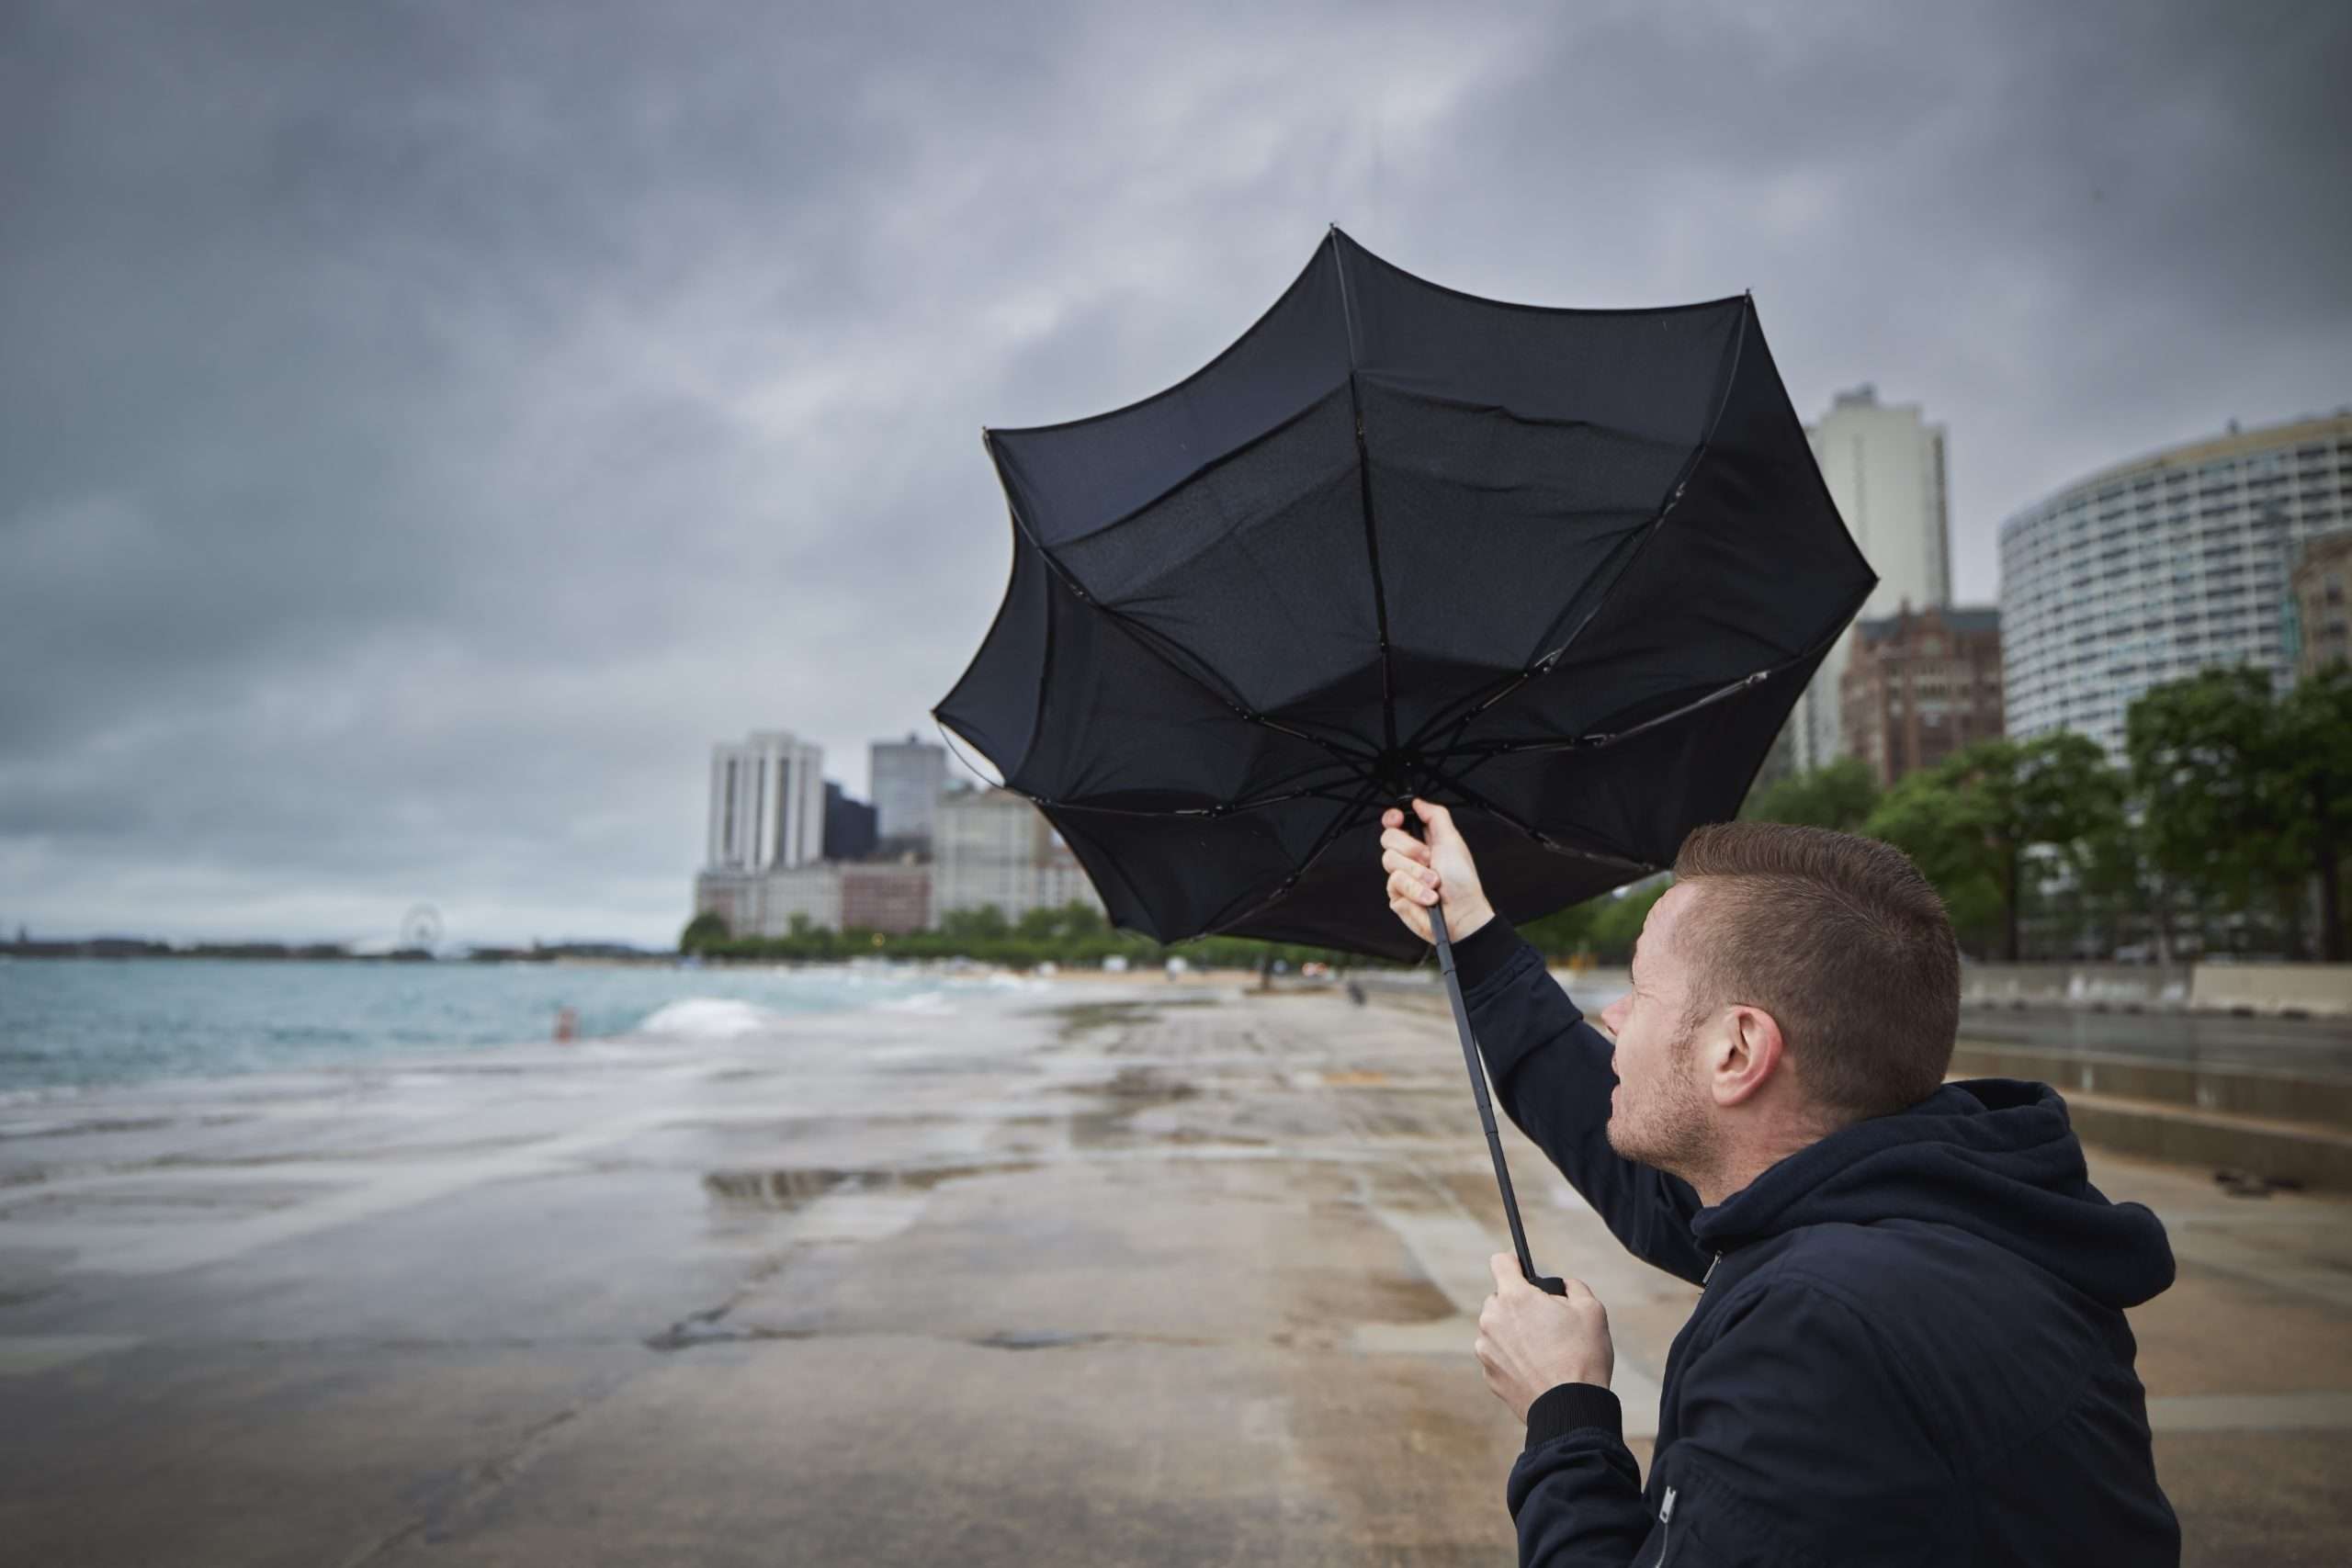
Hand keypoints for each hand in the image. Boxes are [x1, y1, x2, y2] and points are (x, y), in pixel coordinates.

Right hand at [1380, 797, 1493, 945]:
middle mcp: (1410, 857)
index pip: (1396, 823)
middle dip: (1411, 849)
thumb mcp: (1452, 841)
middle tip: (1429, 859)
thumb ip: (1435, 817)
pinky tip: (1428, 897)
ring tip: (1434, 883)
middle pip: (1388, 838)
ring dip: (1417, 873)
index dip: (1393, 818)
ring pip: (1390, 861)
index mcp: (1423, 841)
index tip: (1398, 819)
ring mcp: (1401, 876)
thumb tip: (1418, 802)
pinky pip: (1394, 883)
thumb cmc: (1462, 882)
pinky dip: (1415, 890)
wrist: (1461, 915)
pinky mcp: (1397, 895)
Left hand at [1475, 1253, 1612, 1422]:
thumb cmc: (1583, 1357)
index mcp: (1514, 1298)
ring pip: (1497, 1328)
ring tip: (1544, 1349)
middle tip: (1546, 1320)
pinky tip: (1536, 1368)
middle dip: (1519, 1303)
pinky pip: (1498, 1355)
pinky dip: (1512, 1357)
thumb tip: (1563, 1286)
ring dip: (1514, 1331)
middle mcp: (1492, 1320)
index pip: (1500, 1262)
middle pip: (1500, 1298)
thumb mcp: (1591, 1309)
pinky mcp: (1489, 1375)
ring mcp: (1486, 1349)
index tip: (1522, 1268)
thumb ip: (1573, 1287)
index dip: (1514, 1262)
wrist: (1571, 1409)